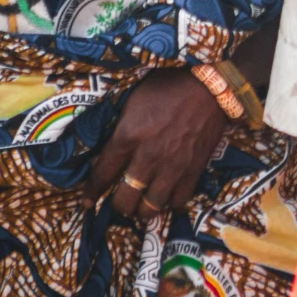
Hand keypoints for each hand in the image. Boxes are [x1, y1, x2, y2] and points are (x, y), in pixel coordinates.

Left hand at [84, 68, 228, 222]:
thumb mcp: (134, 101)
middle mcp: (147, 158)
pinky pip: (179, 200)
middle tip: (119, 203)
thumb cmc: (168, 87)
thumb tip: (111, 148)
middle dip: (118, 206)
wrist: (210, 86)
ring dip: (143, 210)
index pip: (102, 175)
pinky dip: (171, 202)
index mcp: (127, 137)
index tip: (86, 202)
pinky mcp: (194, 170)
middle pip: (125, 199)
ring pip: (151, 207)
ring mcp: (172, 167)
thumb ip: (122, 128)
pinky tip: (167, 195)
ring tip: (142, 206)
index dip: (92, 192)